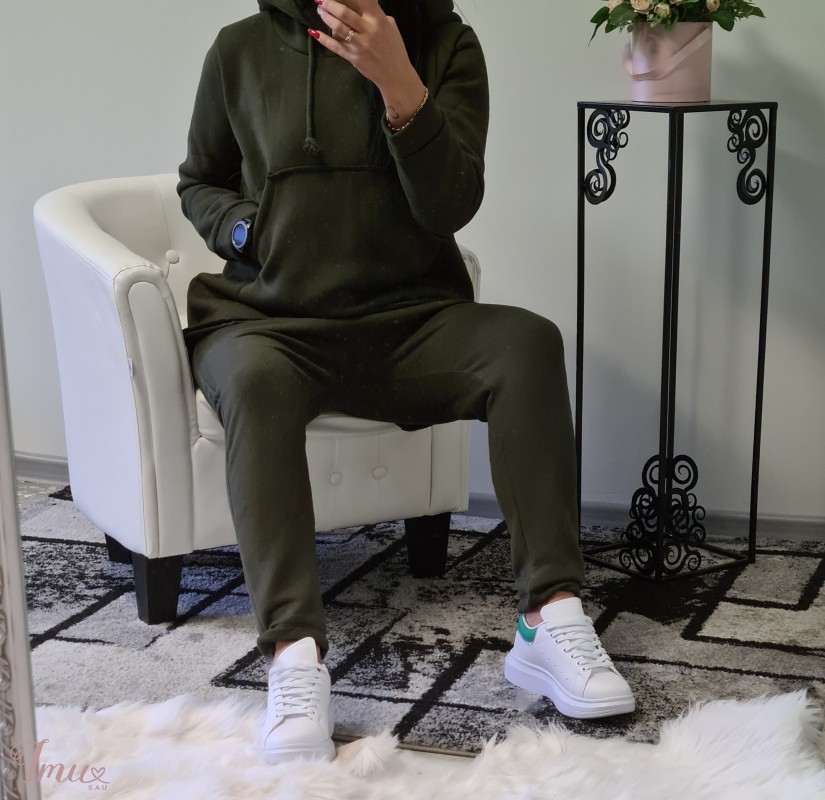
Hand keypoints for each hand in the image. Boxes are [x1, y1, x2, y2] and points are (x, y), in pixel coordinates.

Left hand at [309, 0, 426, 128]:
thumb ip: (379, 16)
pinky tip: (314, 32)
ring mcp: (360, 45)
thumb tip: (366, 8)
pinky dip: (323, 39)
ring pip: (338, 27)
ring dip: (326, 17)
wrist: (395, 74)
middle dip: (329, 4)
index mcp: (379, 20)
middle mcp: (368, 30)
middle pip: (344, 12)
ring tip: (320, 11)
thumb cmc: (394, 50)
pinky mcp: (353, 57)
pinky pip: (335, 46)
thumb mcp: (391, 28)